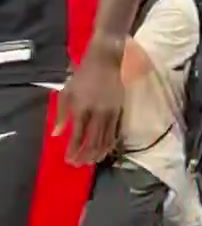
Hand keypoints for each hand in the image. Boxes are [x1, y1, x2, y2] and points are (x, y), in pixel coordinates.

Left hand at [55, 44, 123, 165]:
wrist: (105, 60)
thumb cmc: (83, 76)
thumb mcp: (67, 92)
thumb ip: (61, 115)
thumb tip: (56, 135)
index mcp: (81, 107)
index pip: (77, 135)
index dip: (73, 150)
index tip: (68, 160)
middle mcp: (97, 112)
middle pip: (93, 141)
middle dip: (85, 156)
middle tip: (79, 165)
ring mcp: (111, 112)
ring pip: (106, 139)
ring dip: (98, 153)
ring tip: (91, 162)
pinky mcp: (120, 110)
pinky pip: (115, 132)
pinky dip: (110, 144)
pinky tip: (105, 150)